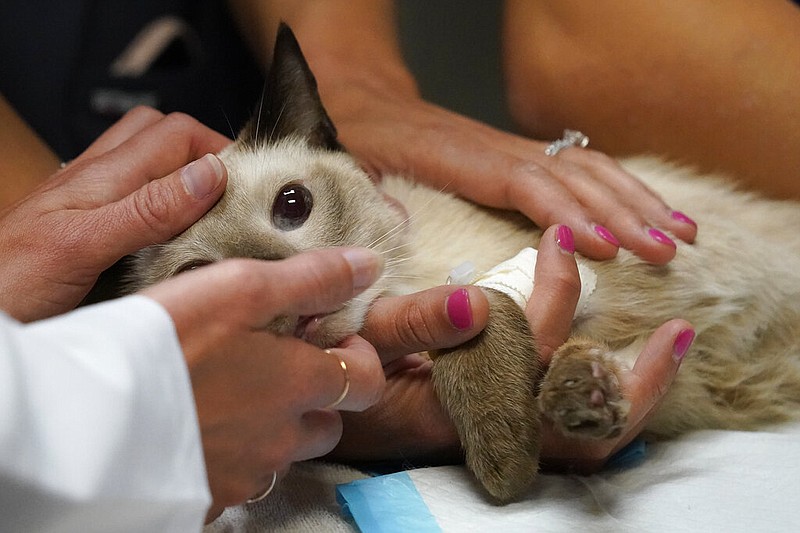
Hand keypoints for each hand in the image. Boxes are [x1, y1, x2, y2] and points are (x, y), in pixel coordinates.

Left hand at [0, 107, 230, 321]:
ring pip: (149, 166)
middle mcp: (96, 181)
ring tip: (213, 216)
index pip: (177, 133)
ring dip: (184, 180)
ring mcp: (88, 203)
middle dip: (206, 156)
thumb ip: (147, 209)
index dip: (220, 150)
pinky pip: (134, 201)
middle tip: (236, 197)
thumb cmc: (8, 282)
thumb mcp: (83, 245)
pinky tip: (174, 242)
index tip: (253, 188)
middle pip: (163, 138)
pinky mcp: (84, 229)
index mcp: (101, 177)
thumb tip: (209, 174)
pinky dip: (164, 211)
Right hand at [142, 247, 385, 520]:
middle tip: (277, 365)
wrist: (87, 420)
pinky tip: (199, 426)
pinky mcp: (208, 498)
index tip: (329, 339)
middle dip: (317, 397)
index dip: (359, 358)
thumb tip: (369, 265)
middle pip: (328, 424)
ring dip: (273, 426)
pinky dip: (232, 454)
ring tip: (232, 392)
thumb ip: (311, 278)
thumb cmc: (165, 343)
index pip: (367, 381)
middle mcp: (282, 438)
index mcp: (298, 385)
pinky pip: (238, 479)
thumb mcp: (240, 289)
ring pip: (283, 454)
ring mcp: (246, 474)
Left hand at [314, 66, 696, 264]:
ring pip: (588, 167)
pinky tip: (647, 209)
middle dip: (625, 213)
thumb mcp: (344, 166)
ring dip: (637, 199)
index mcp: (458, 158)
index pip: (525, 183)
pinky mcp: (514, 155)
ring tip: (681, 233)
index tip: (606, 248)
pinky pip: (578, 166)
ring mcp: (510, 149)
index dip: (566, 213)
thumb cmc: (351, 137)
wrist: (357, 93)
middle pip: (573, 176)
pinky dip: (619, 187)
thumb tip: (395, 230)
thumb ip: (366, 198)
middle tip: (667, 253)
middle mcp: (495, 149)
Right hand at [331, 225, 689, 470]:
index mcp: (458, 401)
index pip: (530, 352)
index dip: (555, 294)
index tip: (560, 241)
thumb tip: (481, 300)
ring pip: (586, 436)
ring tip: (669, 350)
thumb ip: (416, 322)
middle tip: (677, 333)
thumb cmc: (339, 369)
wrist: (326, 408)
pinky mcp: (503, 430)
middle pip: (584, 424)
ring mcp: (502, 435)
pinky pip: (571, 428)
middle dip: (638, 380)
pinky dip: (608, 400)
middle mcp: (491, 427)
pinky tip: (623, 365)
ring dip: (634, 397)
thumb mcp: (363, 338)